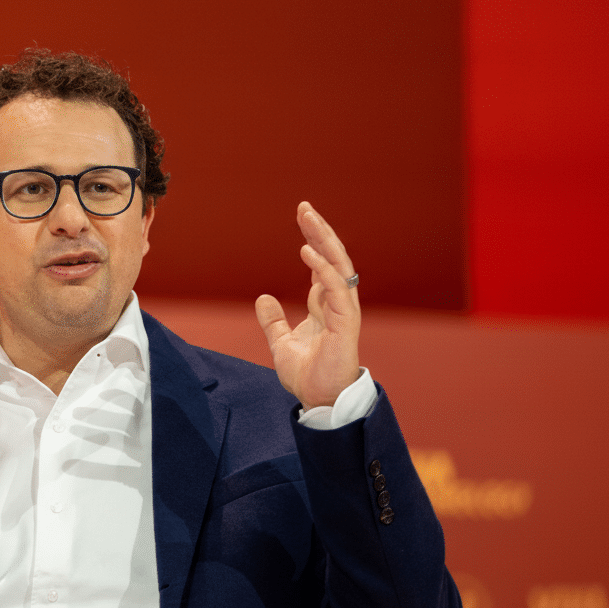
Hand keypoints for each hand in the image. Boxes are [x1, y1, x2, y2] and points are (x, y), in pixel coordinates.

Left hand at [255, 202, 360, 409]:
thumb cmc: (307, 374)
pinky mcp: (345, 324)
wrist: (319, 400)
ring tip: (308, 220)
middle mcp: (336, 303)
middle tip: (304, 208)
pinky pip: (336, 290)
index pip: (321, 263)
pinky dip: (324, 270)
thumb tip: (263, 298)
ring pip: (339, 267)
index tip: (302, 217)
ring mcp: (343, 311)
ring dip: (324, 241)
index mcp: (324, 305)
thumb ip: (273, 321)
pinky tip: (307, 253)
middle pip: (332, 258)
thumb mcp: (281, 343)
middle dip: (319, 231)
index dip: (313, 240)